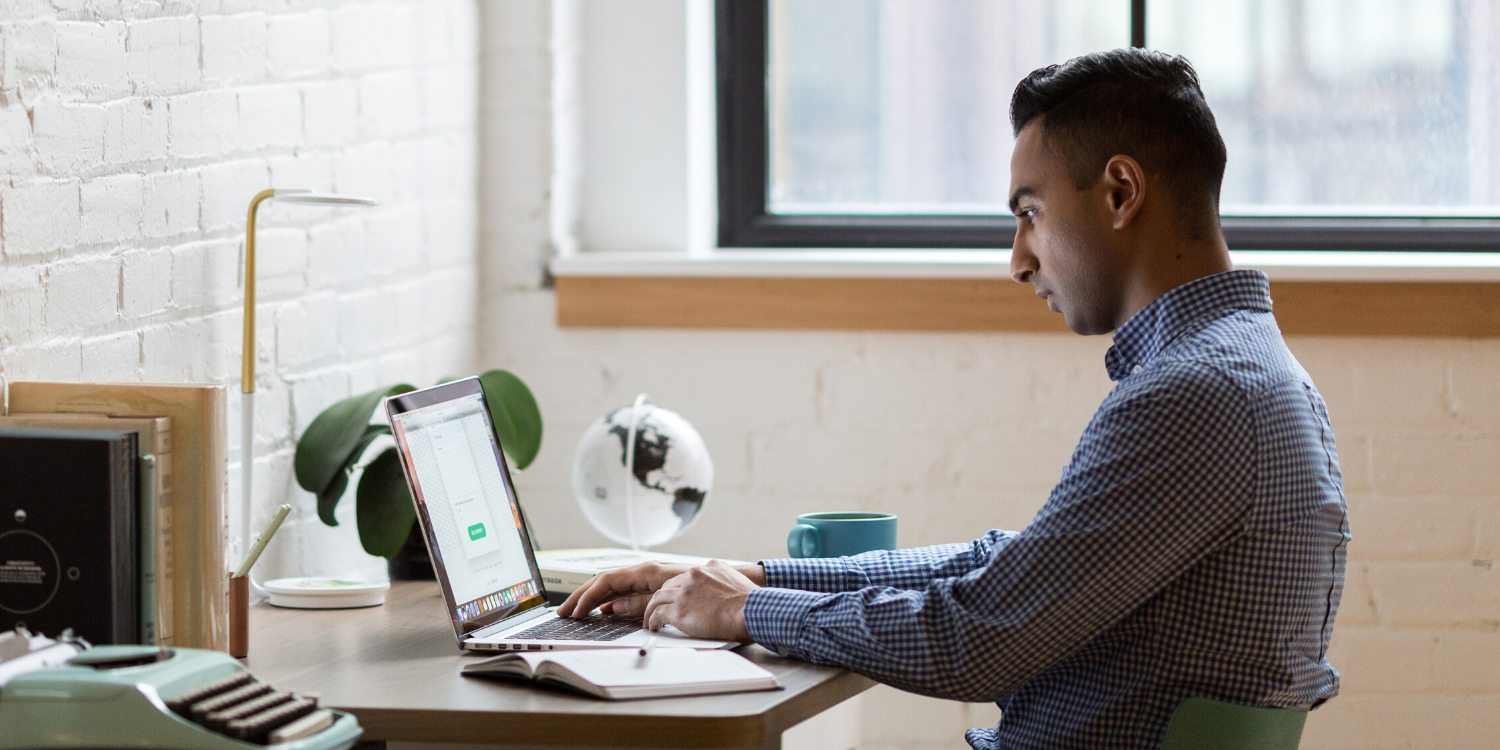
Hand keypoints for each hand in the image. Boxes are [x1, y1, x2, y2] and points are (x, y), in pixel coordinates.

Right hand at [556, 562, 692, 617]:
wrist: (733, 595)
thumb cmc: (704, 595)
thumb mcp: (668, 600)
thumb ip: (639, 604)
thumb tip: (612, 607)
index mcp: (646, 571)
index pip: (607, 580)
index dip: (587, 597)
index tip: (574, 612)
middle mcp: (646, 571)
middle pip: (606, 581)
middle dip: (582, 596)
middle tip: (564, 612)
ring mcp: (651, 577)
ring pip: (614, 586)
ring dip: (594, 598)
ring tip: (577, 611)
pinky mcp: (656, 585)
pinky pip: (627, 590)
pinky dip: (610, 599)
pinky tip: (604, 609)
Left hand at [642, 560, 757, 641]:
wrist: (751, 611)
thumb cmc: (752, 604)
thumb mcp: (738, 582)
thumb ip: (725, 583)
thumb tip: (725, 597)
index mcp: (710, 568)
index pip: (687, 576)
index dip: (679, 589)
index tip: (676, 597)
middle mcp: (694, 575)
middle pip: (668, 585)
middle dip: (662, 597)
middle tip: (657, 608)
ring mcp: (685, 592)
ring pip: (658, 598)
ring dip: (652, 609)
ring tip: (650, 620)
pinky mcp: (679, 610)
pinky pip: (658, 614)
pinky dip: (652, 620)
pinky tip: (653, 626)